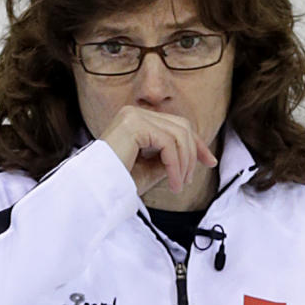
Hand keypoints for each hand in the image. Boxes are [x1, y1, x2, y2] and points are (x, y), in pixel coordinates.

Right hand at [100, 105, 217, 196]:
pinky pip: (169, 143)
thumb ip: (169, 158)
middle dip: (193, 153)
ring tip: (179, 184)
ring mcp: (134, 115)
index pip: (176, 124)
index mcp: (136, 120)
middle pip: (182, 126)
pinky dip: (176, 165)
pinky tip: (173, 183)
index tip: (210, 161)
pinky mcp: (134, 124)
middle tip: (188, 180)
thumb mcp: (151, 169)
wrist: (94, 191)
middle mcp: (135, 113)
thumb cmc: (118, 183)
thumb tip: (193, 154)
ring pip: (179, 134)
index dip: (197, 143)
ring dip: (185, 163)